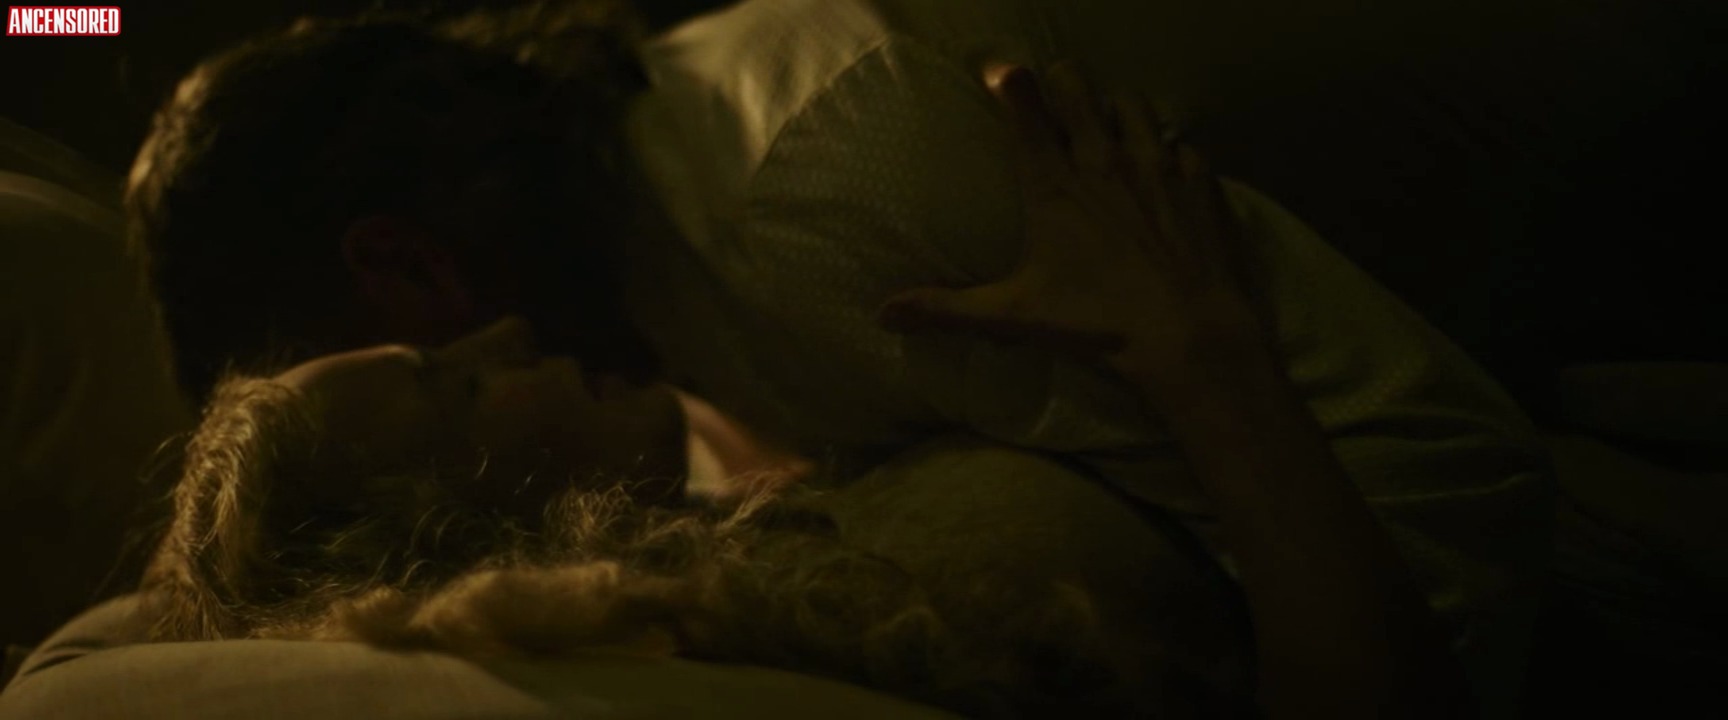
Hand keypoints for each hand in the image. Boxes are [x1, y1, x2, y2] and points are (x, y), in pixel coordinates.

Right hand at [878, 62, 1270, 379]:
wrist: (1188, 332)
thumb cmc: (1097, 322)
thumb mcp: (1014, 316)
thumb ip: (947, 309)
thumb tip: (883, 314)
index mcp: (1054, 184)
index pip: (1024, 106)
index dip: (1007, 80)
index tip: (998, 73)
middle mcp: (1103, 159)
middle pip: (1077, 87)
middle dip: (1062, 84)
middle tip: (1055, 103)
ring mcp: (1156, 164)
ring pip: (1132, 102)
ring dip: (1116, 109)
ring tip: (1109, 129)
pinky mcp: (1199, 180)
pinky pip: (1182, 144)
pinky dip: (1169, 151)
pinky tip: (1164, 172)